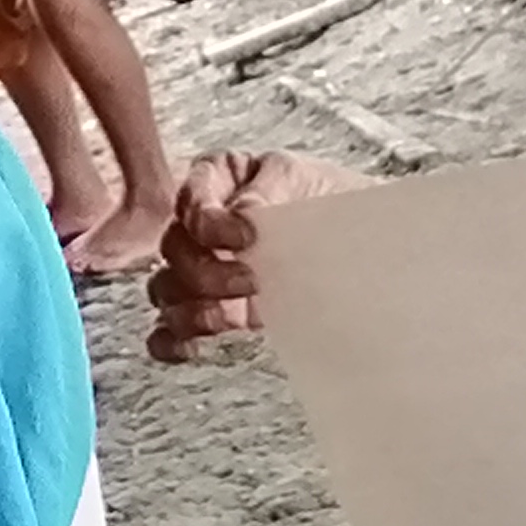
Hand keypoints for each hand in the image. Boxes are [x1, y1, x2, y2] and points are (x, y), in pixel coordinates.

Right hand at [144, 152, 368, 360]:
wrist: (359, 242)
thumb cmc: (330, 199)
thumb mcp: (304, 180)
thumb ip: (269, 190)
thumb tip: (242, 213)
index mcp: (218, 179)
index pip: (191, 200)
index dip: (208, 223)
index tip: (245, 238)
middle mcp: (200, 224)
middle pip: (174, 250)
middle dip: (205, 272)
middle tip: (249, 281)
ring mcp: (203, 268)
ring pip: (166, 290)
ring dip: (191, 308)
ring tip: (230, 315)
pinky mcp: (212, 309)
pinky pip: (169, 328)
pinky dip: (174, 339)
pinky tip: (194, 346)